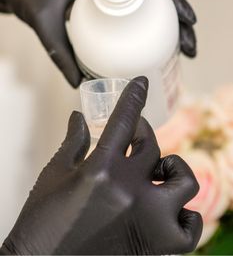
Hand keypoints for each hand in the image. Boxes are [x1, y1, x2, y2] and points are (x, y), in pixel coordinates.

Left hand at [0, 0, 196, 86]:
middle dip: (177, 15)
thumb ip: (60, 56)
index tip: (188, 21)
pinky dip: (147, 20)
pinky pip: (132, 4)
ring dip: (166, 19)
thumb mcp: (45, 28)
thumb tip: (81, 85)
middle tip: (188, 45)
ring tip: (179, 46)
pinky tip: (152, 40)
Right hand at [0, 76, 201, 254]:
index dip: (133, 97)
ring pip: (184, 181)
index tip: (140, 83)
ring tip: (160, 171)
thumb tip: (78, 117)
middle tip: (136, 134)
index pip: (124, 120)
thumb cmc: (44, 222)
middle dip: (144, 132)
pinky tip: (170, 210)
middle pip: (152, 145)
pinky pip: (190, 226)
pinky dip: (185, 215)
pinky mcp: (157, 246)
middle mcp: (129, 190)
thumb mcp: (54, 175)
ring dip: (174, 170)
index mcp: (100, 169)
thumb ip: (72, 142)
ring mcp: (148, 219)